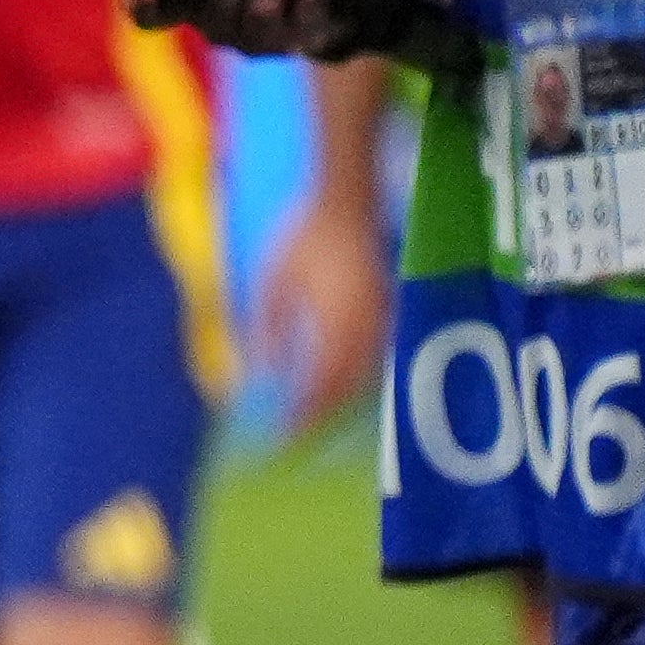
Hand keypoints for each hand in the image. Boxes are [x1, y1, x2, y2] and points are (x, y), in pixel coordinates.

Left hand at [254, 195, 391, 434]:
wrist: (347, 205)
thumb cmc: (304, 239)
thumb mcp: (272, 284)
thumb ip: (267, 329)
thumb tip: (259, 373)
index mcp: (337, 319)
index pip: (322, 380)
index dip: (305, 412)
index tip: (283, 435)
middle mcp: (365, 326)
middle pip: (347, 386)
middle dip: (321, 416)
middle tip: (294, 439)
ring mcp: (380, 320)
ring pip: (363, 378)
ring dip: (337, 403)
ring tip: (309, 422)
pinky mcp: (385, 315)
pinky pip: (372, 360)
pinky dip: (351, 382)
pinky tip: (332, 391)